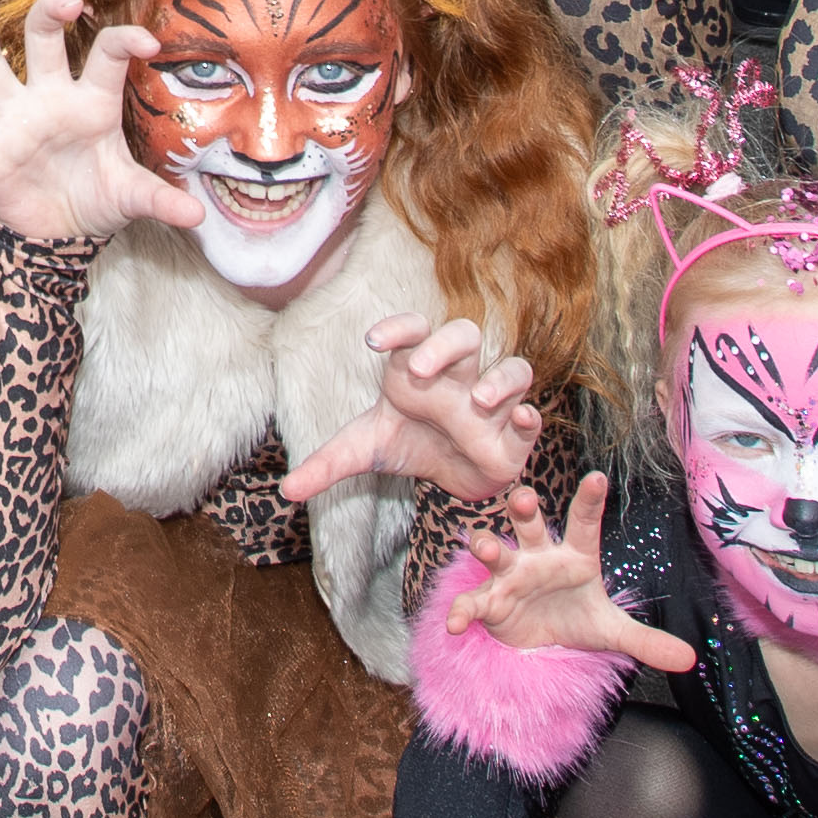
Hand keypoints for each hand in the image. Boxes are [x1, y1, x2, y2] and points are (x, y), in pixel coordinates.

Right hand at [0, 0, 205, 248]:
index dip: (125, 41)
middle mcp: (49, 99)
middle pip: (42, 40)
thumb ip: (160, 200)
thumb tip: (199, 214)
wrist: (56, 238)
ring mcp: (12, 119)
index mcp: (91, 102)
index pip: (107, 56)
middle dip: (48, 15)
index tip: (150, 39)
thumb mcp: (131, 199)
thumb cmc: (95, 203)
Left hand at [277, 314, 542, 508]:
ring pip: (511, 367)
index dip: (397, 328)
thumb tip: (286, 490)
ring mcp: (491, 401)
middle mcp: (457, 377)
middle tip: (419, 369)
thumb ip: (327, 464)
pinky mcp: (516, 431)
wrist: (452, 476)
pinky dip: (529, 414)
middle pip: (462, 335)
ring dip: (500, 380)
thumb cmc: (409, 445)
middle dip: (444, 346)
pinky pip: (531, 411)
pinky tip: (521, 420)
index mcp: (417, 369)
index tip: (372, 341)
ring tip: (481, 402)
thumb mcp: (366, 451)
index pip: (412, 331)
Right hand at [438, 473, 698, 674]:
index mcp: (574, 557)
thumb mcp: (612, 631)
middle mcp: (539, 557)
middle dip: (524, 510)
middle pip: (530, 525)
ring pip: (496, 552)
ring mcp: (510, 576)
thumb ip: (647, 642)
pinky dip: (463, 611)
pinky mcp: (489, 603)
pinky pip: (472, 602)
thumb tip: (691, 658)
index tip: (598, 477)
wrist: (539, 643)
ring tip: (485, 546)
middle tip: (523, 497)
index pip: (584, 524)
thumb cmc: (575, 619)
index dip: (590, 501)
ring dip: (488, 546)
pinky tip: (456, 624)